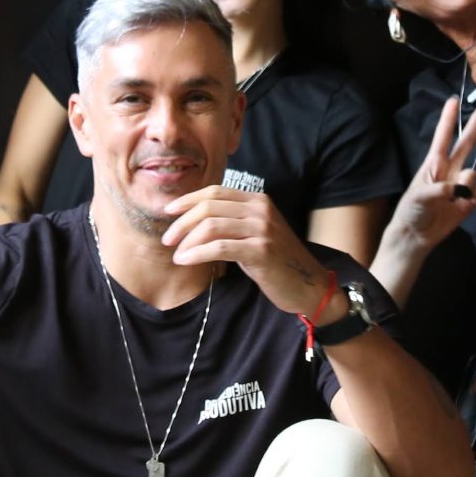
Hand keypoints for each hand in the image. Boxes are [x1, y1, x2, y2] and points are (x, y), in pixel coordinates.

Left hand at [159, 186, 334, 316]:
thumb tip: (193, 220)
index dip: (189, 199)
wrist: (308, 285)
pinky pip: (219, 247)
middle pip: (209, 207)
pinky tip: (185, 261)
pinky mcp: (260, 251)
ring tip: (176, 254)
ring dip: (187, 240)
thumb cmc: (277, 262)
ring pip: (211, 226)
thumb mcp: (255, 233)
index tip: (169, 211)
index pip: (215, 191)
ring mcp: (262, 229)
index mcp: (258, 201)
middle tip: (167, 239)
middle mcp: (260, 210)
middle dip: (182, 222)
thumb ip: (232, 221)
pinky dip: (197, 253)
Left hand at [384, 96, 475, 260]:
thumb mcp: (419, 197)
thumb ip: (440, 189)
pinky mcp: (468, 201)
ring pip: (473, 173)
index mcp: (433, 164)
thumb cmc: (411, 211)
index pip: (443, 137)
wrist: (416, 236)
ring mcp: (459, 185)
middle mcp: (448, 171)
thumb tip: (460, 187)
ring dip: (468, 183)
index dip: (448, 119)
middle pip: (465, 145)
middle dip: (473, 127)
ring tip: (455, 197)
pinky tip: (463, 205)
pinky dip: (474, 198)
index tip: (453, 101)